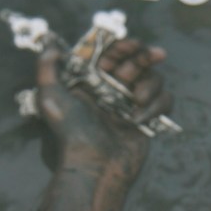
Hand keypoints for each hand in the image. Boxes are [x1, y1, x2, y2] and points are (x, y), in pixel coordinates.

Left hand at [36, 38, 172, 184]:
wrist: (94, 166)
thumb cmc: (72, 132)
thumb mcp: (50, 96)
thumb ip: (46, 67)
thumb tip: (50, 45)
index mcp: (93, 82)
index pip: (112, 55)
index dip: (123, 46)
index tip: (132, 44)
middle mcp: (113, 91)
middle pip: (138, 62)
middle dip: (146, 56)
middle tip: (157, 54)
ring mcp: (132, 105)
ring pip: (154, 80)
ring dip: (150, 85)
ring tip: (136, 99)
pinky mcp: (148, 120)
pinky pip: (164, 102)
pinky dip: (156, 106)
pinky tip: (138, 120)